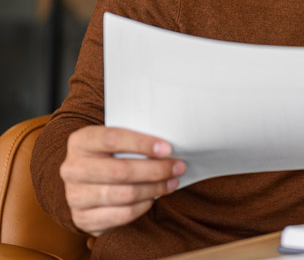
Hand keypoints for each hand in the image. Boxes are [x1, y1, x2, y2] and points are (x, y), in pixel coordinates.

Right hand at [59, 126, 185, 236]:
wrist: (86, 183)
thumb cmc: (110, 155)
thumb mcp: (116, 142)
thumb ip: (135, 140)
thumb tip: (168, 148)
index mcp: (80, 141)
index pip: (112, 138)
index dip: (142, 143)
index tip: (168, 148)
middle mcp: (72, 168)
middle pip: (120, 170)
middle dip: (155, 169)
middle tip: (178, 167)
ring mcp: (74, 196)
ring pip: (124, 194)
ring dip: (154, 188)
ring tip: (172, 182)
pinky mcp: (82, 219)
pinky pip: (121, 214)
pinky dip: (143, 206)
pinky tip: (154, 197)